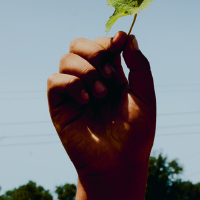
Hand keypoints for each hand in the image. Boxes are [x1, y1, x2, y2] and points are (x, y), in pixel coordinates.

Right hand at [47, 32, 155, 182]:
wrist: (119, 163)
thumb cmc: (136, 135)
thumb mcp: (146, 96)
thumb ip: (138, 65)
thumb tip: (126, 36)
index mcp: (111, 75)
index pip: (102, 44)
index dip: (109, 41)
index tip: (119, 45)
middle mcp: (89, 79)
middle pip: (79, 44)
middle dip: (95, 52)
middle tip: (110, 75)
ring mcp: (72, 91)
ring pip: (66, 58)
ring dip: (86, 70)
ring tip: (100, 94)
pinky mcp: (58, 105)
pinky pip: (54, 80)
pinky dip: (71, 84)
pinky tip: (86, 101)